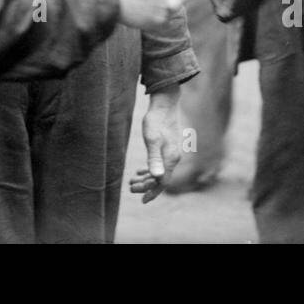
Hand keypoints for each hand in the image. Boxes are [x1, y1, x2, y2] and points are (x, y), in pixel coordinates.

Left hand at [129, 87, 181, 202]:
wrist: (164, 104)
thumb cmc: (156, 120)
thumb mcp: (152, 139)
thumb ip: (154, 158)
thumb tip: (156, 177)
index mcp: (170, 159)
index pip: (163, 182)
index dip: (152, 192)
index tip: (141, 200)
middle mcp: (173, 158)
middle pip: (161, 179)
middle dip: (146, 186)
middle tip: (130, 188)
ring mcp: (171, 153)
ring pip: (159, 172)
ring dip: (146, 179)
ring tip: (131, 182)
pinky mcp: (167, 147)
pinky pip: (159, 164)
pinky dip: (149, 170)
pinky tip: (140, 172)